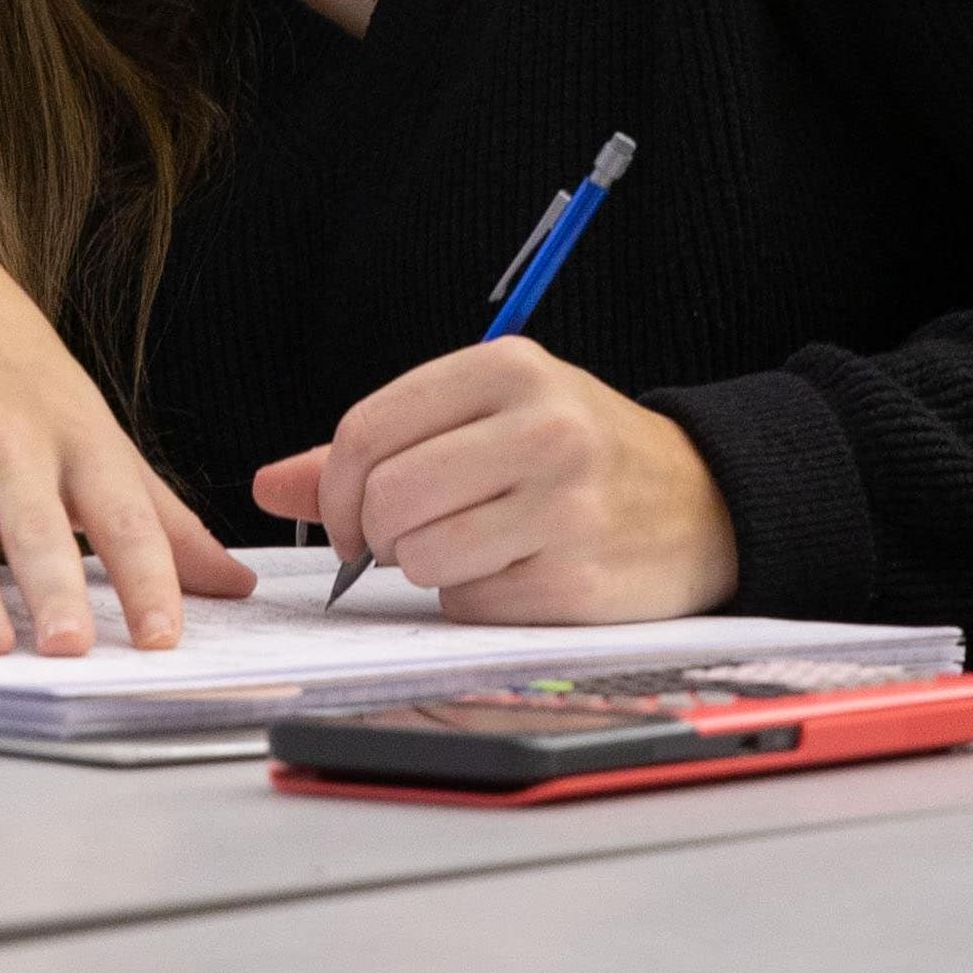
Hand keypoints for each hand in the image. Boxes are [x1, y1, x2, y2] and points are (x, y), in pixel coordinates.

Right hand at [0, 216, 250, 657]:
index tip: (163, 637)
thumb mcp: (91, 426)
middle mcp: (10, 445)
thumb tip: (235, 584)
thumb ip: (159, 515)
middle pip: (37, 525)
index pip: (123, 514)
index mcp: (77, 438)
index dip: (148, 577)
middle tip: (70, 646)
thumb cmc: (11, 368)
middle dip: (54, 586)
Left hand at [248, 338, 737, 625]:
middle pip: (387, 497)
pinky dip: (475, 597)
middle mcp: (541, 427)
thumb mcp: (488, 417)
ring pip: (421, 558)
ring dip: (426, 568)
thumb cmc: (577, 455)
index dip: (335, 489)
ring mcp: (564, 506)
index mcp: (509, 369)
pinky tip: (517, 571)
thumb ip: (378, 446)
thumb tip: (267, 485)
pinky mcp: (576, 580)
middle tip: (402, 541)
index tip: (349, 517)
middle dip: (374, 536)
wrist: (704, 503)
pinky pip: (470, 603)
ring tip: (472, 547)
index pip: (367, 430)